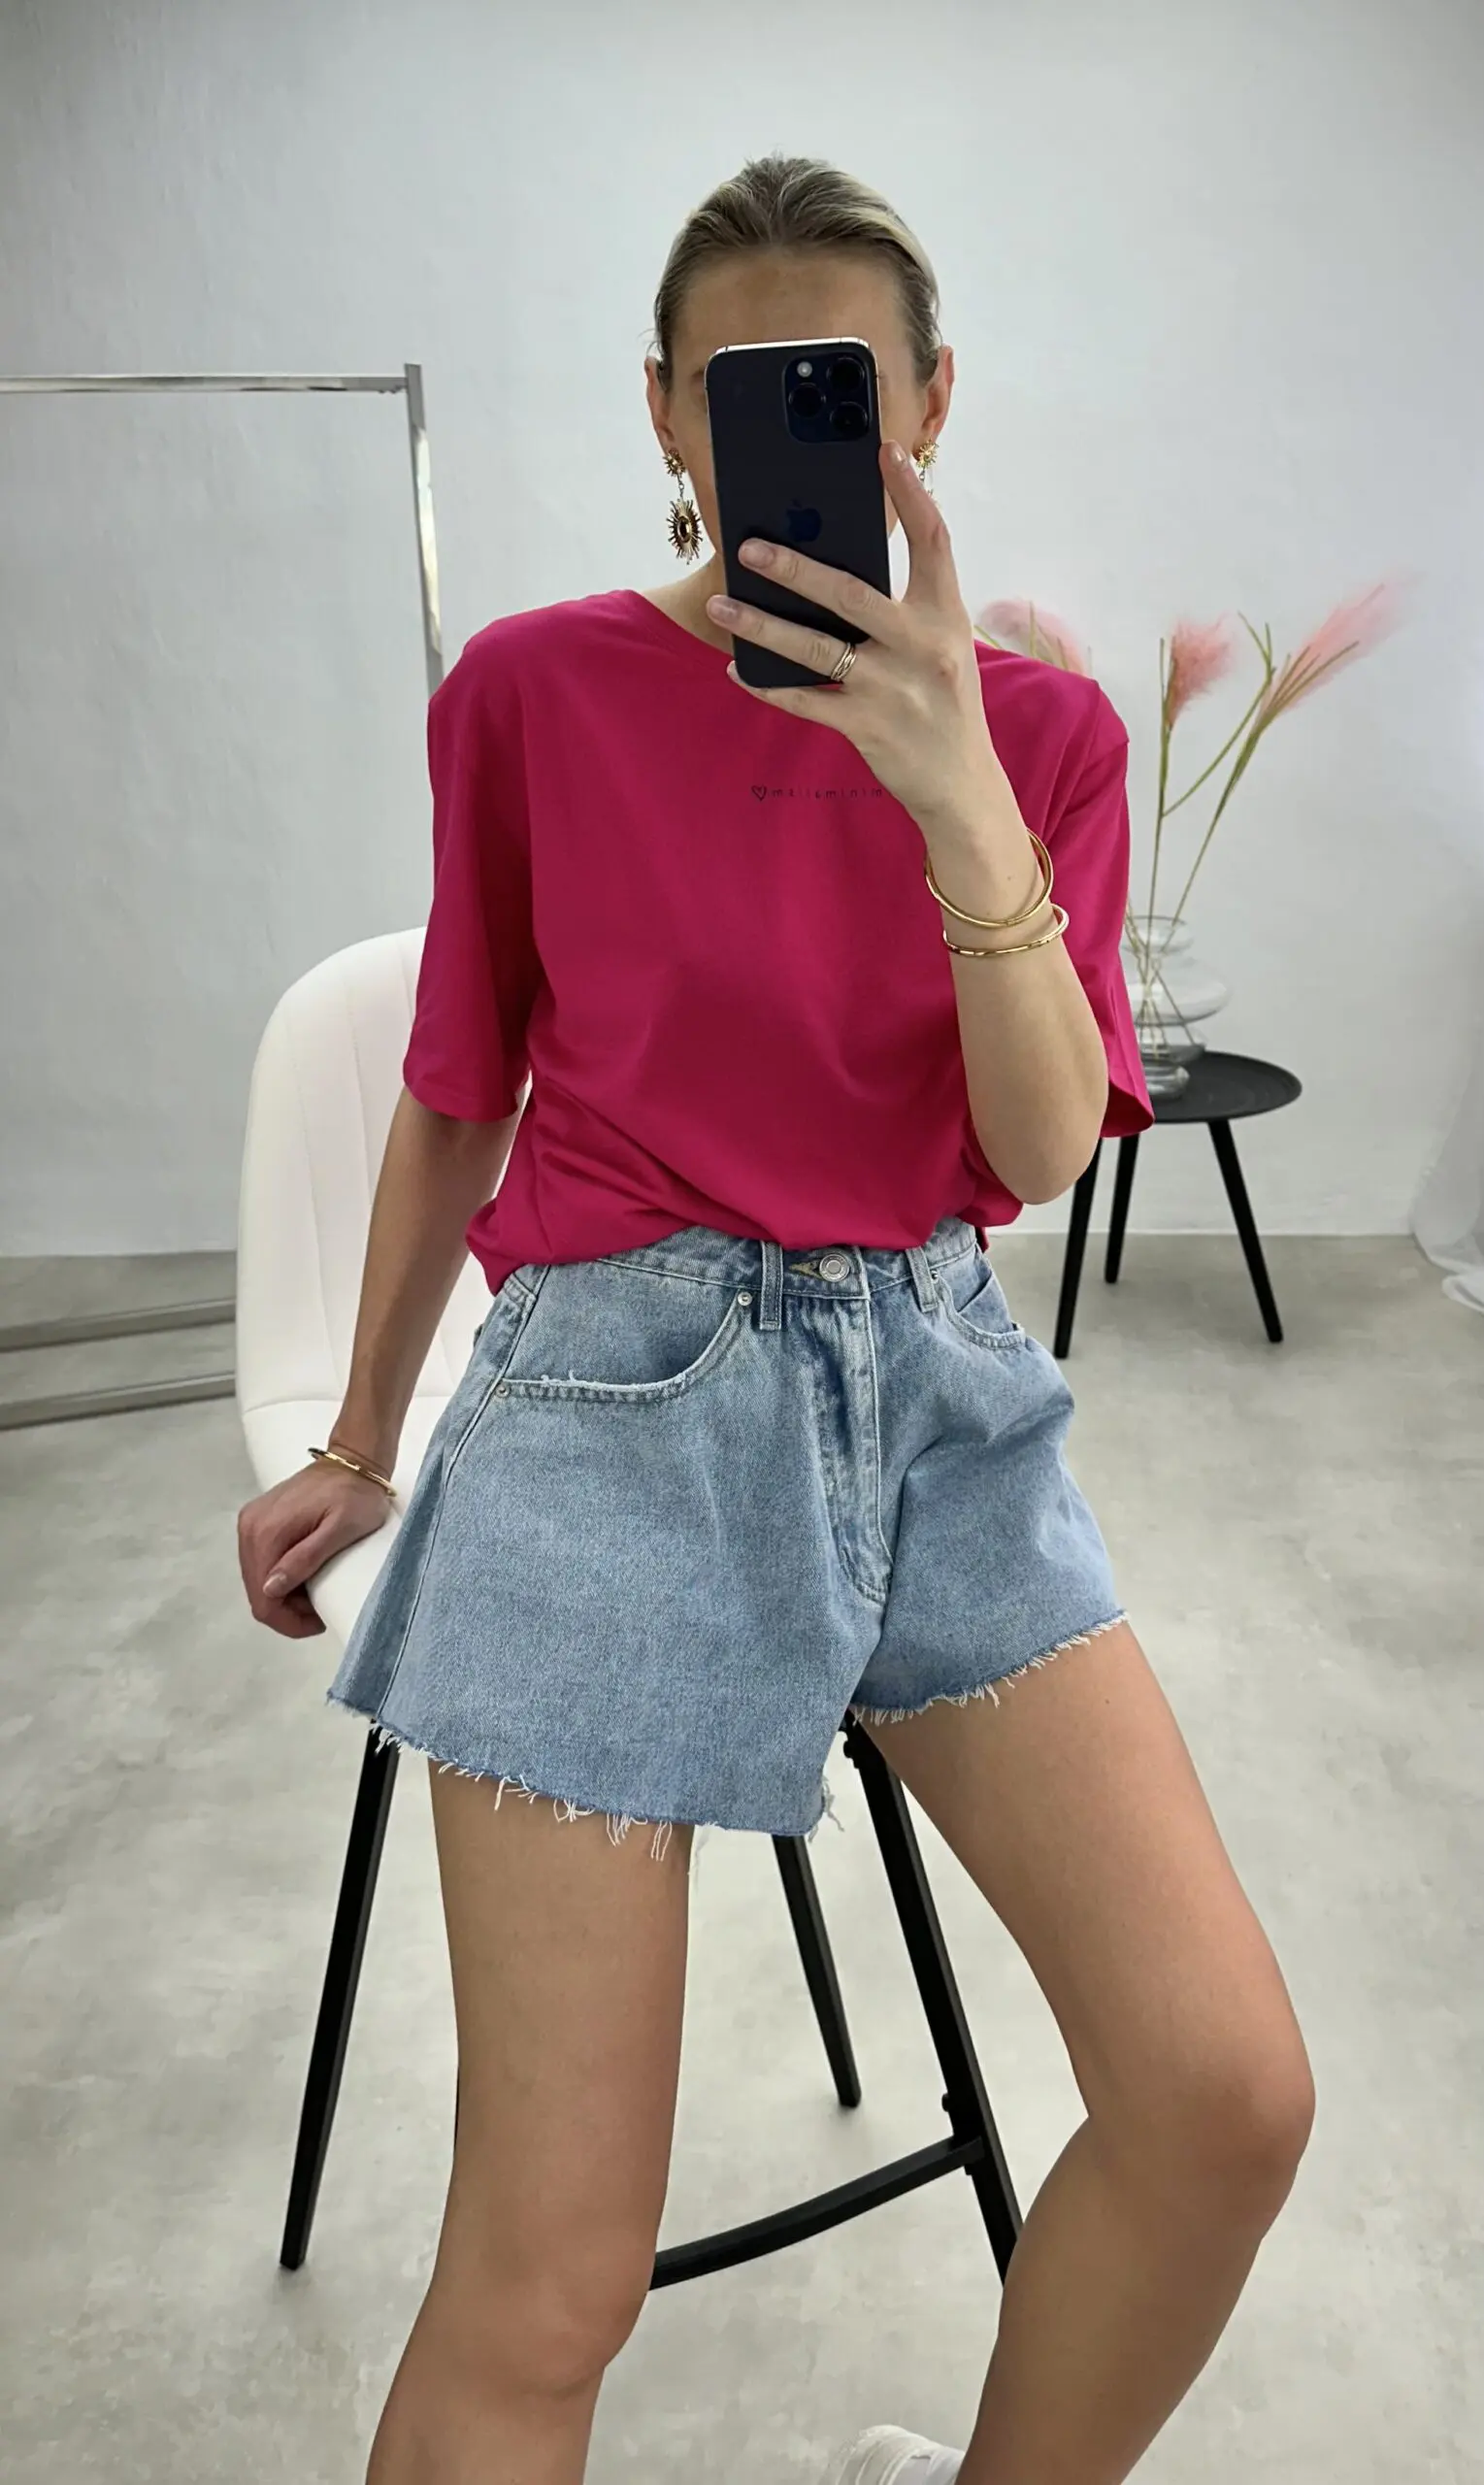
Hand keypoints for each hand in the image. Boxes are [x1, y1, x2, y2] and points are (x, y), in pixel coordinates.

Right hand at [237, 1462, 391, 1638]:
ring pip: (258, 1580)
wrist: (353, 1460)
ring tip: (316, 1592)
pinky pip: (262, 1561)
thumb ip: (305, 1558)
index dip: (288, 1621)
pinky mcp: (259, 1520)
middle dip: (287, 1610)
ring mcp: (251, 1522)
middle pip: (257, 1592)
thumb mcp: (341, 1530)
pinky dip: (281, 1576)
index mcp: (266, 1532)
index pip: (263, 1598)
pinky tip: (305, 1575)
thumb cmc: (356, 1494)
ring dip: (284, 1595)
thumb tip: (271, 1588)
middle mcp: (250, 1527)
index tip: (319, 1621)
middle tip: (321, 1609)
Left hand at [708, 440, 1012, 837]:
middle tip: (749, 545)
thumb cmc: (944, 703)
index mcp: (946, 616)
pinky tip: (738, 668)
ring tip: (720, 602)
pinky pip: (805, 700)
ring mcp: (893, 690)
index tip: (884, 451)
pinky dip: (767, 684)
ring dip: (762, 625)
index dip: (911, 494)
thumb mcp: (942, 646)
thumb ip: (906, 607)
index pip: (933, 542)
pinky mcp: (867, 727)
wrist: (962, 785)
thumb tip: (836, 566)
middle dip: (795, 568)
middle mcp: (923, 647)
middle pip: (851, 593)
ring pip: (815, 648)